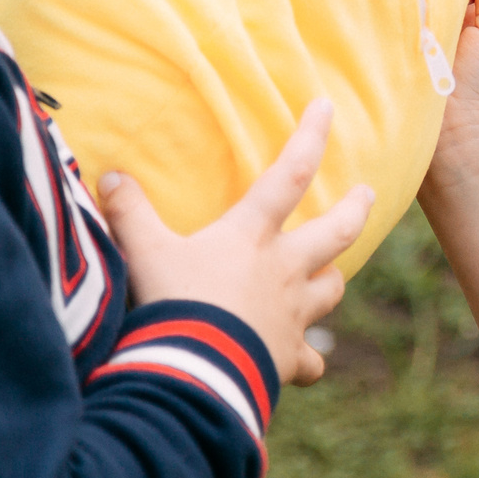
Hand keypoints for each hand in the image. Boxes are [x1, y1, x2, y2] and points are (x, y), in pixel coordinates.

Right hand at [100, 98, 369, 385]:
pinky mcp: (288, 357)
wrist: (195, 369)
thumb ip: (129, 211)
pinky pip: (311, 361)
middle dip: (355, 210)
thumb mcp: (144, 250)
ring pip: (332, 290)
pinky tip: (302, 364)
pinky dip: (308, 361)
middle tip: (368, 194)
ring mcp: (293, 315)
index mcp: (253, 235)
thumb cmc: (172, 301)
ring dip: (332, 280)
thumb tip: (109, 176)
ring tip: (331, 276)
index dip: (311, 137)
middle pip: (336, 232)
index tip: (328, 108)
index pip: (290, 173)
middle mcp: (284, 269)